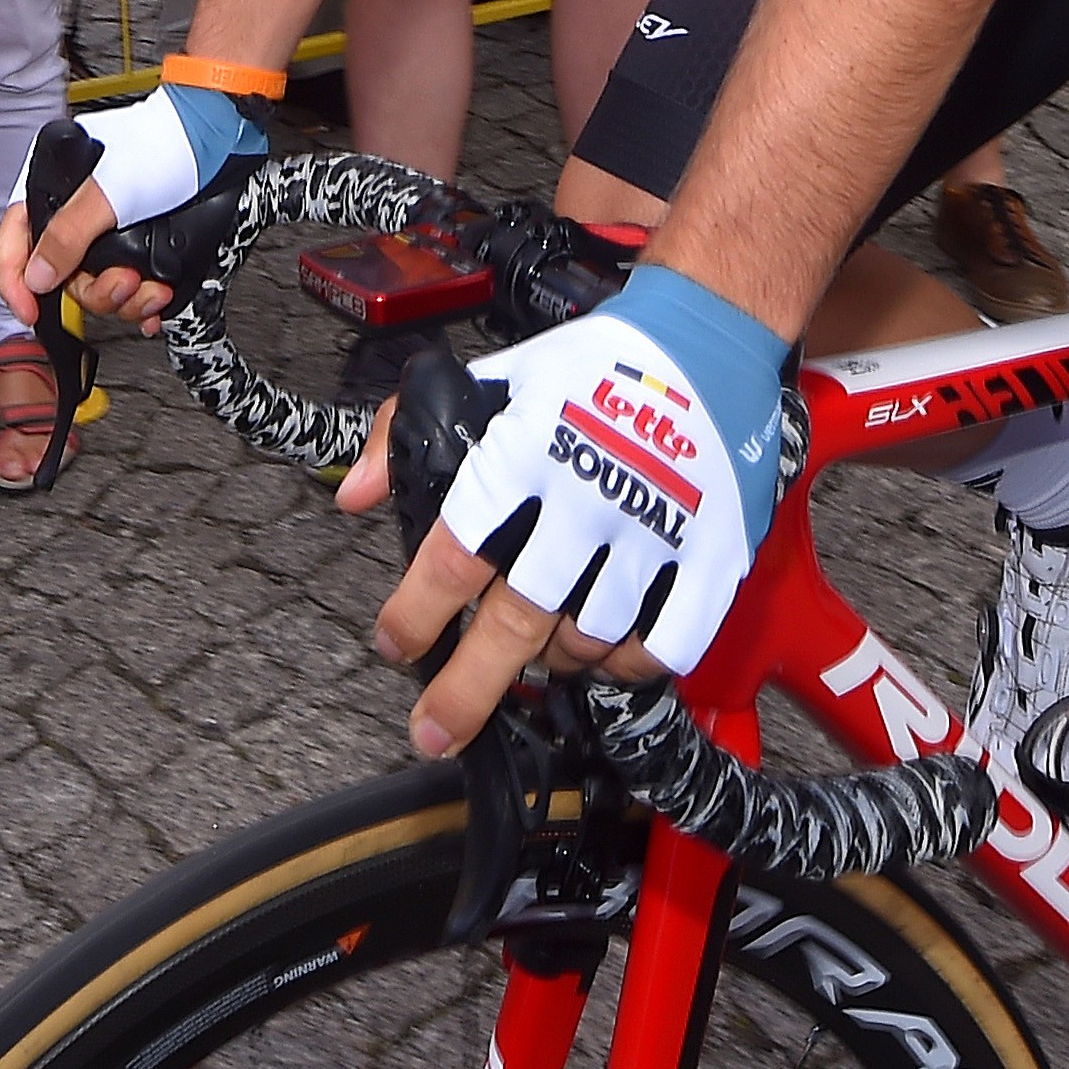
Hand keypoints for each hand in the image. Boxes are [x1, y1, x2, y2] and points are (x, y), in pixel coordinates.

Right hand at [1, 75, 261, 329]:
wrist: (218, 141)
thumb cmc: (165, 142)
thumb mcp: (111, 191)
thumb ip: (68, 236)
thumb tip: (35, 277)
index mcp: (55, 189)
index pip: (17, 239)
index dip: (15, 278)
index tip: (30, 309)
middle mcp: (77, 215)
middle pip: (63, 276)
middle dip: (97, 291)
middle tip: (125, 281)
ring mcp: (109, 234)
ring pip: (98, 287)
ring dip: (127, 299)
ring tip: (152, 288)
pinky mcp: (140, 248)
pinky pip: (130, 291)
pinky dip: (143, 303)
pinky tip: (155, 303)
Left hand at [373, 269, 789, 760]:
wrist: (705, 338)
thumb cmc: (594, 364)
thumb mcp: (489, 377)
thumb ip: (404, 431)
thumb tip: (357, 496)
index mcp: (523, 454)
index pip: (452, 556)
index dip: (415, 615)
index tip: (395, 643)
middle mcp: (584, 498)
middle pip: (514, 621)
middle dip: (465, 689)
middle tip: (434, 730)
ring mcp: (652, 531)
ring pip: (586, 639)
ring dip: (548, 666)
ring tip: (528, 664)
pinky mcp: (711, 552)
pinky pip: (665, 643)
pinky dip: (629, 666)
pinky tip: (604, 661)